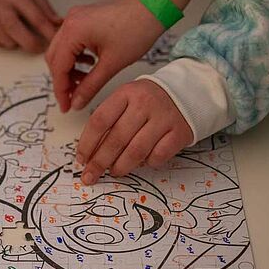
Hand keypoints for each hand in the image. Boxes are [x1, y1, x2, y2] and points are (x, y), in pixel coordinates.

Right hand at [0, 0, 60, 53]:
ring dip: (14, 43)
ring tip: (20, 38)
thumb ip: (45, 9)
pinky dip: (0, 43)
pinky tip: (5, 36)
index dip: (47, 31)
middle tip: (39, 48)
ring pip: (2, 39)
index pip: (35, 16)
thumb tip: (58, 24)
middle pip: (14, 29)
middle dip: (30, 43)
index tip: (54, 39)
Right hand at [46, 0, 164, 112]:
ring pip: (62, 50)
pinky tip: (90, 65)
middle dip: (63, 80)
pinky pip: (71, 41)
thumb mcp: (112, 63)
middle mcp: (70, 21)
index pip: (58, 67)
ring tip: (85, 82)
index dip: (61, 90)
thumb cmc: (137, 28)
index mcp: (74, 31)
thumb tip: (76, 102)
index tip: (66, 106)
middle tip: (73, 98)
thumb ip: (90, 85)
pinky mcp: (84, 18)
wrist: (154, 6)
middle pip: (54, 58)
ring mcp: (76, 18)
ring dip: (69, 69)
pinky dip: (76, 57)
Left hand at [75, 79, 191, 184]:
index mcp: (126, 93)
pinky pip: (157, 156)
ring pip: (136, 151)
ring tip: (113, 172)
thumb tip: (89, 152)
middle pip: (116, 139)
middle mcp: (144, 103)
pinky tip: (140, 163)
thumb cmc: (149, 101)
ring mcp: (163, 118)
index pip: (100, 121)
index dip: (87, 143)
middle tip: (90, 176)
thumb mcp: (126, 99)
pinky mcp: (179, 132)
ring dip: (121, 167)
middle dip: (99, 162)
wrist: (186, 92)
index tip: (81, 159)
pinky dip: (146, 164)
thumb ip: (109, 120)